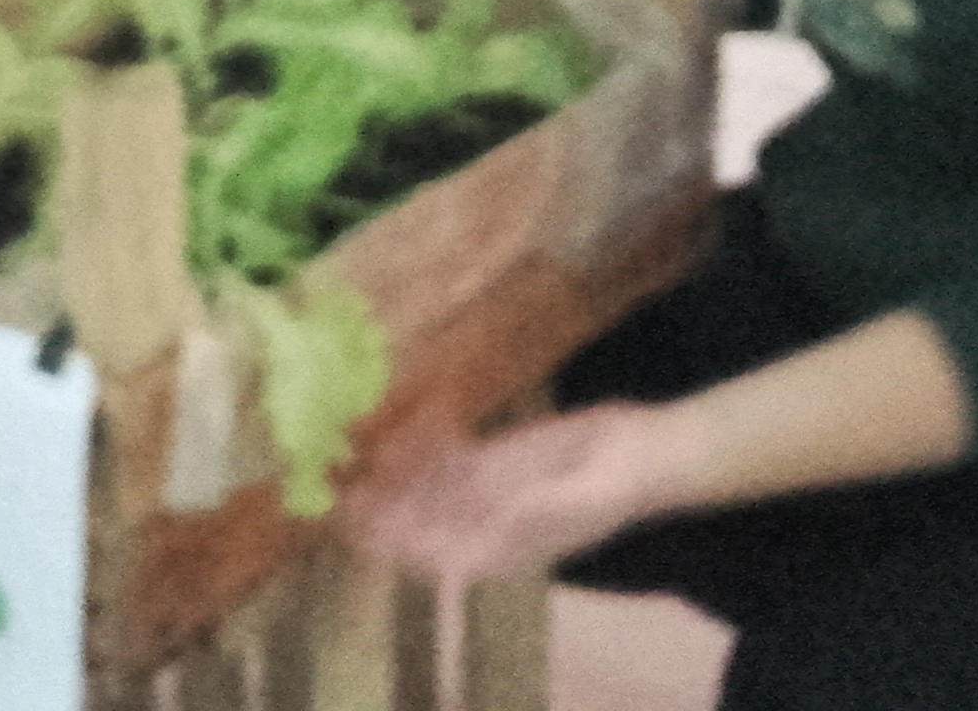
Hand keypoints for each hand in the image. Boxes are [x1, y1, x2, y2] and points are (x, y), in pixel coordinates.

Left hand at [347, 405, 667, 585]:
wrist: (645, 455)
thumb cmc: (617, 487)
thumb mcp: (580, 501)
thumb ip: (537, 510)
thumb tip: (498, 516)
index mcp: (500, 551)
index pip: (431, 554)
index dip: (390, 542)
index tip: (354, 521)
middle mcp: (482, 526)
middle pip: (415, 520)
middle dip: (375, 504)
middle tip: (332, 474)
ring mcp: (484, 492)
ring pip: (422, 487)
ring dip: (387, 472)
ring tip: (348, 445)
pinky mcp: (491, 458)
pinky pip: (444, 455)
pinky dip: (419, 443)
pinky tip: (396, 423)